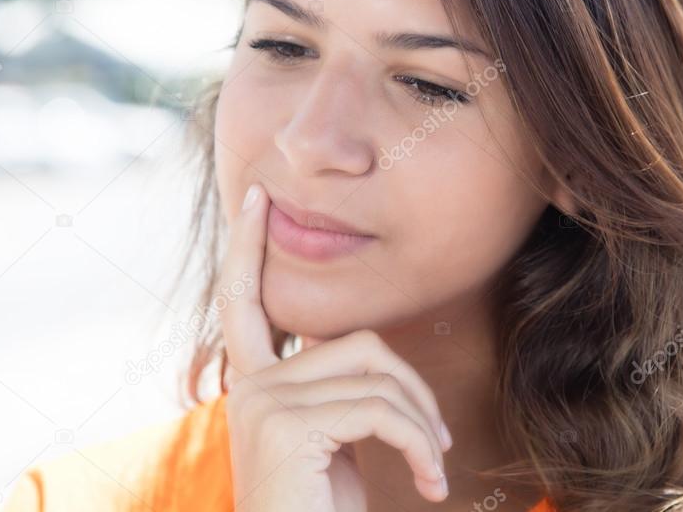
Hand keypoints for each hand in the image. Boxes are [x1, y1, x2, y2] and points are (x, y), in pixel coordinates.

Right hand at [220, 183, 452, 510]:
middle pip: (354, 340)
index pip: (244, 302)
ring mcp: (261, 402)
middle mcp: (248, 387)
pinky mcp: (285, 425)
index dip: (247, 248)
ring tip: (434, 470)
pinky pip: (380, 407)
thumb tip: (368, 355)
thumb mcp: (334, 446)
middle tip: (438, 441)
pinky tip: (428, 484)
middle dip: (411, 386)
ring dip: (422, 424)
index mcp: (254, 386)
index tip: (255, 199)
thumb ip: (336, 393)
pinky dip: (419, 443)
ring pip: (376, 374)